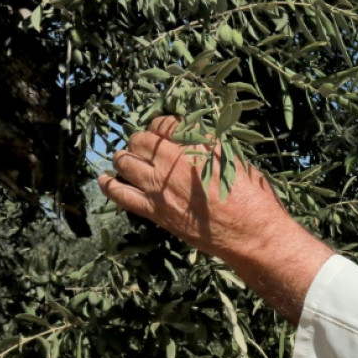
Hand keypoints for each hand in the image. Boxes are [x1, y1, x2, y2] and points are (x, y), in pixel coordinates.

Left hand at [98, 116, 332, 322]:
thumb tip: (193, 140)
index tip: (165, 130)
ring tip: (126, 159)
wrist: (252, 235)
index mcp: (198, 144)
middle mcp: (175, 161)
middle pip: (141, 139)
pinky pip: (121, 194)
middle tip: (146, 146)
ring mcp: (161, 187)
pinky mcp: (155, 211)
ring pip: (126, 161)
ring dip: (124, 157)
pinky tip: (103, 179)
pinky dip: (108, 185)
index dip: (163, 124)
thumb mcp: (238, 161)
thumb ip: (212, 147)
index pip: (166, 123)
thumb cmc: (254, 198)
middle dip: (141, 139)